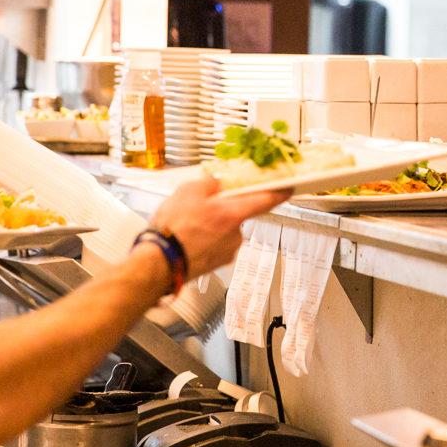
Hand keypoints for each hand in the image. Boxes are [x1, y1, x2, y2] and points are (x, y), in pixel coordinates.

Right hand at [133, 176, 289, 285]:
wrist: (157, 263)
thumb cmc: (173, 230)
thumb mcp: (188, 191)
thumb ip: (209, 183)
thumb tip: (215, 183)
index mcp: (233, 214)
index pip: (266, 201)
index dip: (279, 193)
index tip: (288, 189)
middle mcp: (235, 235)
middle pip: (238, 215)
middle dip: (223, 209)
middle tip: (201, 206)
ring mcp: (226, 251)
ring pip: (224, 231)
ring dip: (212, 226)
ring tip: (187, 224)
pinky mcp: (215, 263)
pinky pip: (214, 245)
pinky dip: (204, 240)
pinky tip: (187, 237)